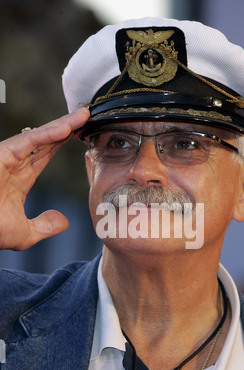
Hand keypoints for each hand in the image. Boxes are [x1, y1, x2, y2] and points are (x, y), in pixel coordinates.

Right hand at [0, 107, 89, 249]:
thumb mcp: (25, 233)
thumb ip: (45, 227)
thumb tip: (64, 221)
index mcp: (20, 177)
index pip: (45, 154)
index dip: (63, 142)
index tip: (82, 133)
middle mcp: (14, 163)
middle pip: (46, 140)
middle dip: (67, 127)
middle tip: (88, 115)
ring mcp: (8, 157)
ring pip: (40, 136)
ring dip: (63, 125)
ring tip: (84, 115)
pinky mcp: (2, 154)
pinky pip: (29, 140)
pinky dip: (49, 133)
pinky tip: (67, 128)